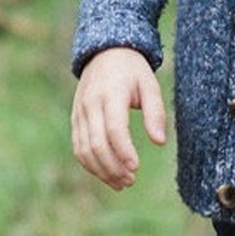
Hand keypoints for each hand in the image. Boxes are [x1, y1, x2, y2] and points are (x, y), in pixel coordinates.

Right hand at [71, 46, 166, 189]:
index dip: (123, 151)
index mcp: (111, 93)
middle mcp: (91, 104)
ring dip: (101, 170)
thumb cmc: (133, 71)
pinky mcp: (75, 119)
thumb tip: (159, 142)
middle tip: (130, 181)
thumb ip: (155, 112)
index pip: (114, 129)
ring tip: (121, 183)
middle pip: (97, 144)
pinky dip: (90, 164)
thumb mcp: (149, 84)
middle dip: (113, 167)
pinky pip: (78, 147)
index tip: (135, 167)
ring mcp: (80, 112)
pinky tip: (107, 173)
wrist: (105, 52)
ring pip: (84, 150)